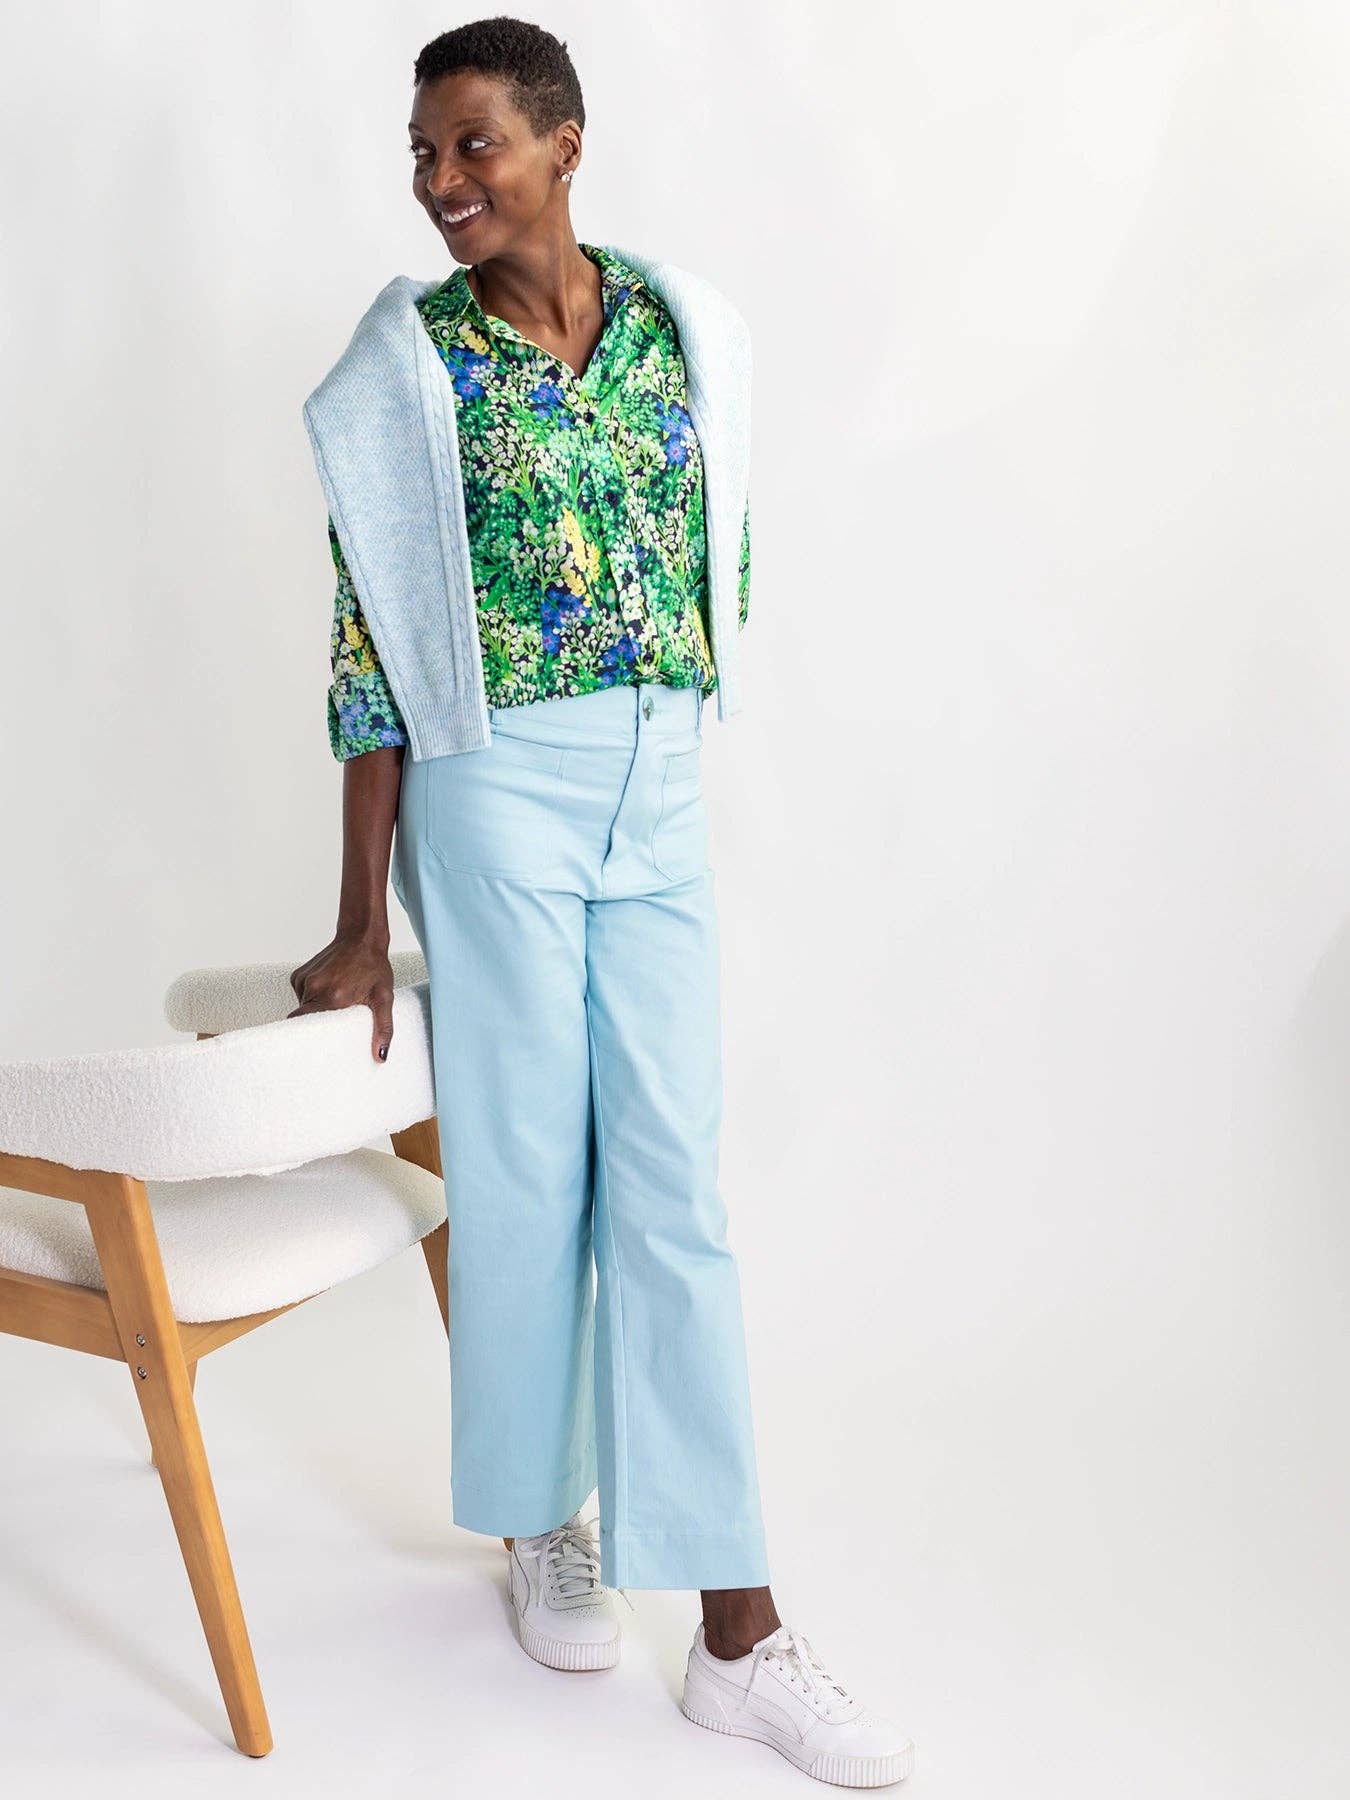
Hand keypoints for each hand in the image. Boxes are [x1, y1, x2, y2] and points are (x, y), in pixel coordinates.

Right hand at [288, 935, 394, 1062]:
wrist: (362, 937)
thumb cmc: (373, 966)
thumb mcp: (384, 998)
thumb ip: (383, 1028)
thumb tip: (381, 1056)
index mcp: (333, 998)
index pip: (307, 1028)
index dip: (310, 1038)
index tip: (318, 1044)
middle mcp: (315, 988)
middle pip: (304, 1019)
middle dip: (315, 1024)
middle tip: (332, 1021)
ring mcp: (304, 980)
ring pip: (302, 1007)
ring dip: (315, 1008)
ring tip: (334, 1000)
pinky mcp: (299, 974)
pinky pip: (300, 994)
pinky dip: (311, 996)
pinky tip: (327, 989)